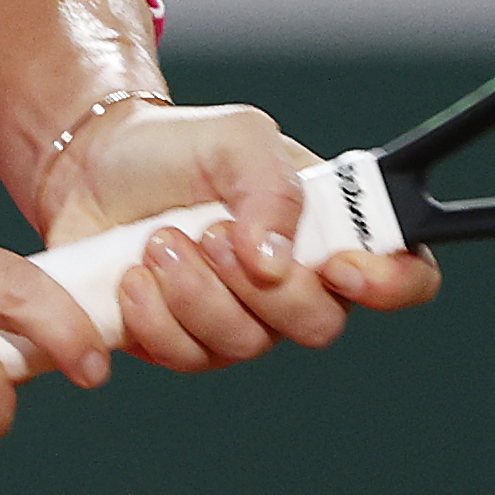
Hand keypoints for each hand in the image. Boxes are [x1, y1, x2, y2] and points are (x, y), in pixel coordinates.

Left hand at [41, 101, 441, 372]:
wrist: (91, 169)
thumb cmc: (175, 149)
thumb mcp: (234, 137)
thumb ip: (270, 186)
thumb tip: (276, 262)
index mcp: (329, 229)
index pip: (404, 274)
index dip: (391, 284)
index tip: (339, 267)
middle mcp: (296, 284)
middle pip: (319, 325)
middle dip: (258, 286)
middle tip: (207, 233)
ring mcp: (242, 320)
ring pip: (245, 345)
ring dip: (195, 292)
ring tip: (158, 241)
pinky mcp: (185, 343)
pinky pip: (187, 358)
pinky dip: (155, 317)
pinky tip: (133, 275)